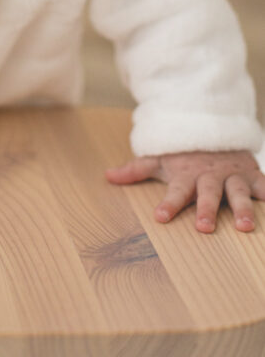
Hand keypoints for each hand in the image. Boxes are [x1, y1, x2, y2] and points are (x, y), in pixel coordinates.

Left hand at [106, 150, 264, 232]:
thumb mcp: (160, 158)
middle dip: (206, 210)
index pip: (175, 192)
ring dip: (242, 208)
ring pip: (238, 192)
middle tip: (204, 228)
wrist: (215, 129)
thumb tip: (107, 176)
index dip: (168, 204)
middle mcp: (210, 176)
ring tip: (244, 227)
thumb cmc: (184, 153)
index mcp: (187, 175)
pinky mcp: (252, 174)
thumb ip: (135, 169)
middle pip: (208, 194)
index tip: (160, 218)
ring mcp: (233, 175)